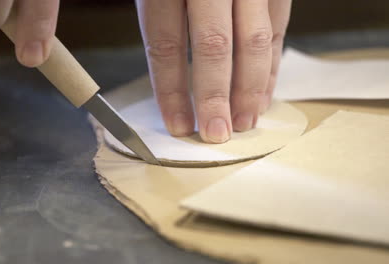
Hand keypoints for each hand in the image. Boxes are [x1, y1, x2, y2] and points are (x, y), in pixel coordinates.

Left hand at [136, 0, 291, 142]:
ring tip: (245, 121)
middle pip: (214, 45)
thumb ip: (144, 17)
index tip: (178, 124)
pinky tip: (264, 90)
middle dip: (216, 95)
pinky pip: (276, 25)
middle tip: (217, 133)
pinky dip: (271, 63)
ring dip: (251, 87)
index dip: (171, 90)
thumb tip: (127, 70)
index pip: (166, 44)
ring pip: (254, 39)